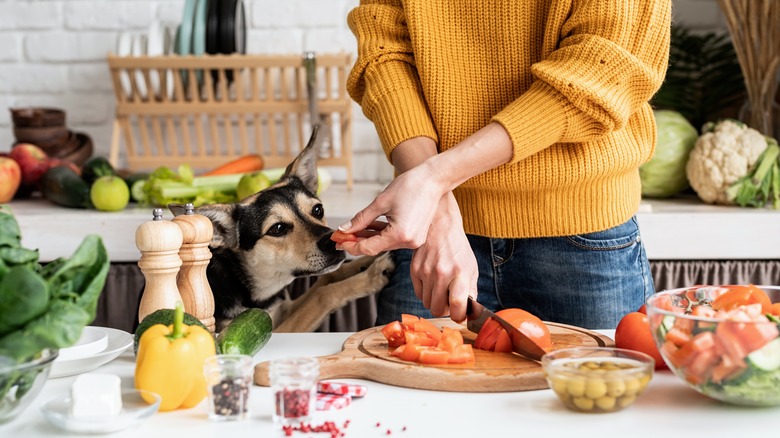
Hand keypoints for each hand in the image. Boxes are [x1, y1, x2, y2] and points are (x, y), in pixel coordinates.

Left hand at [338, 161, 446, 255]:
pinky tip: (368, 228)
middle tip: (340, 236)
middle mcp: (409, 241)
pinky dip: (380, 234)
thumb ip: (361, 219)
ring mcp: (414, 240)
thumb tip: (345, 229)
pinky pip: (393, 238)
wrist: (433, 179)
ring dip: (368, 237)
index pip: (369, 247)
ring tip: (352, 231)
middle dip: (357, 241)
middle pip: (376, 247)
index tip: (338, 240)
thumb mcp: (381, 202)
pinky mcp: (416, 235)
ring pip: (384, 243)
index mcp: (400, 234)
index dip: (351, 245)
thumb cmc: (411, 186)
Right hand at [410, 192, 476, 322]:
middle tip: (450, 302)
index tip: (460, 315)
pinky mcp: (414, 270)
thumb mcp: (471, 267)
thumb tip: (468, 311)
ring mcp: (426, 272)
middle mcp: (442, 273)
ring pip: (427, 304)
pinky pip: (419, 294)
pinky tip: (432, 283)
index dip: (459, 316)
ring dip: (435, 301)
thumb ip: (470, 290)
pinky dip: (426, 293)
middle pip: (438, 309)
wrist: (440, 226)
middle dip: (445, 310)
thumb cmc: (457, 248)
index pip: (457, 305)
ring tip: (442, 290)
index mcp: (460, 273)